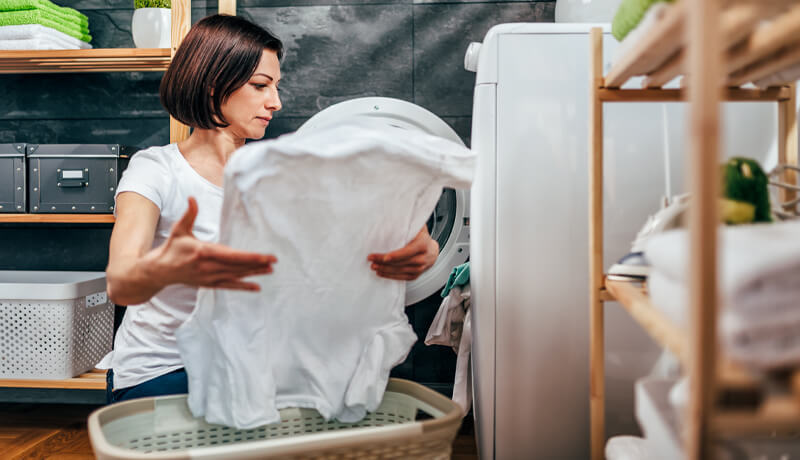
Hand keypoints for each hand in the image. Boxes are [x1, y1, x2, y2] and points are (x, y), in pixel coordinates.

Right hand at [152, 197, 276, 290]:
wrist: (160, 271)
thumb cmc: (172, 248)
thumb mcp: (179, 229)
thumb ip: (189, 214)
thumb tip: (192, 198)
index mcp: (202, 252)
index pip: (231, 255)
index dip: (250, 257)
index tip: (265, 256)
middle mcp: (207, 267)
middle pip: (237, 266)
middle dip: (256, 264)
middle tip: (274, 261)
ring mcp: (209, 278)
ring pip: (235, 276)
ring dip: (253, 273)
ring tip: (270, 270)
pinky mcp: (209, 284)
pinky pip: (229, 286)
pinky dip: (243, 286)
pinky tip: (257, 287)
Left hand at [367, 225, 437, 280]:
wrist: (432, 250)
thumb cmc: (421, 236)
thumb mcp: (418, 226)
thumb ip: (408, 222)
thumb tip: (392, 214)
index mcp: (423, 244)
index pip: (408, 251)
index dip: (396, 255)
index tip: (385, 257)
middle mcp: (423, 258)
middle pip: (402, 262)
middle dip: (385, 262)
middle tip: (372, 259)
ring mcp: (420, 268)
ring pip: (401, 271)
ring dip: (385, 270)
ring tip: (373, 266)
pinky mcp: (416, 275)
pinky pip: (402, 277)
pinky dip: (390, 276)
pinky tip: (381, 273)